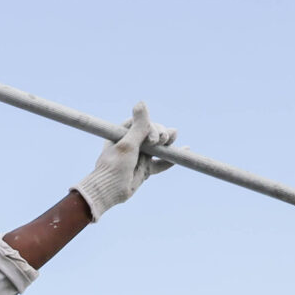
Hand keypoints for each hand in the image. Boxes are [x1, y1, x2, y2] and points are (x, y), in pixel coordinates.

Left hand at [71, 102, 177, 217]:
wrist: (108, 192)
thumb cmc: (114, 166)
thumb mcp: (127, 144)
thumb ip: (139, 126)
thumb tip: (142, 102)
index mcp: (124, 133)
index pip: (143, 123)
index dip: (152, 127)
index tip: (153, 139)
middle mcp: (132, 143)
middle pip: (154, 133)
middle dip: (162, 134)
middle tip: (162, 140)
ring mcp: (140, 156)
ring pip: (159, 146)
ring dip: (168, 142)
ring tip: (173, 139)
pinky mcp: (145, 169)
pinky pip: (161, 162)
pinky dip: (171, 158)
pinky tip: (186, 150)